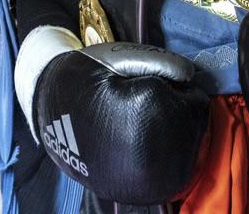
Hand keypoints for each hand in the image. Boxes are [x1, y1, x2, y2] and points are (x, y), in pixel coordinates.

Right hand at [33, 41, 209, 204]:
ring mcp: (149, 178)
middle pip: (195, 125)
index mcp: (150, 110)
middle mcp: (153, 150)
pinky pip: (176, 168)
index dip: (174, 88)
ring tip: (139, 125)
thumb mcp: (122, 56)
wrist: (52, 115)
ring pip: (189, 147)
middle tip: (142, 105)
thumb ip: (161, 61)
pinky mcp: (145, 193)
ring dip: (174, 134)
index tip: (147, 86)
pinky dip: (167, 155)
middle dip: (177, 111)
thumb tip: (190, 75)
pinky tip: (142, 144)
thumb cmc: (90, 79)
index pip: (195, 99)